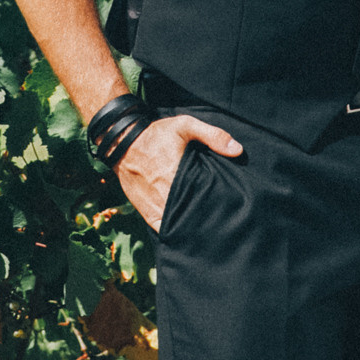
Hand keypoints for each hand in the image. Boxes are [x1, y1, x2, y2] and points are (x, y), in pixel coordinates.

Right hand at [113, 113, 241, 232]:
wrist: (121, 144)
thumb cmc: (155, 134)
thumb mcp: (184, 125)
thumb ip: (212, 135)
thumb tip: (238, 150)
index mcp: (178, 175)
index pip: (203, 199)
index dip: (216, 207)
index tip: (228, 210)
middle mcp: (167, 195)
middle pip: (192, 216)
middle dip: (206, 221)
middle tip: (221, 223)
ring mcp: (155, 206)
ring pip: (178, 226)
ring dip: (190, 229)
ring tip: (206, 231)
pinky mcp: (146, 212)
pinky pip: (162, 229)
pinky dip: (173, 232)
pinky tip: (185, 234)